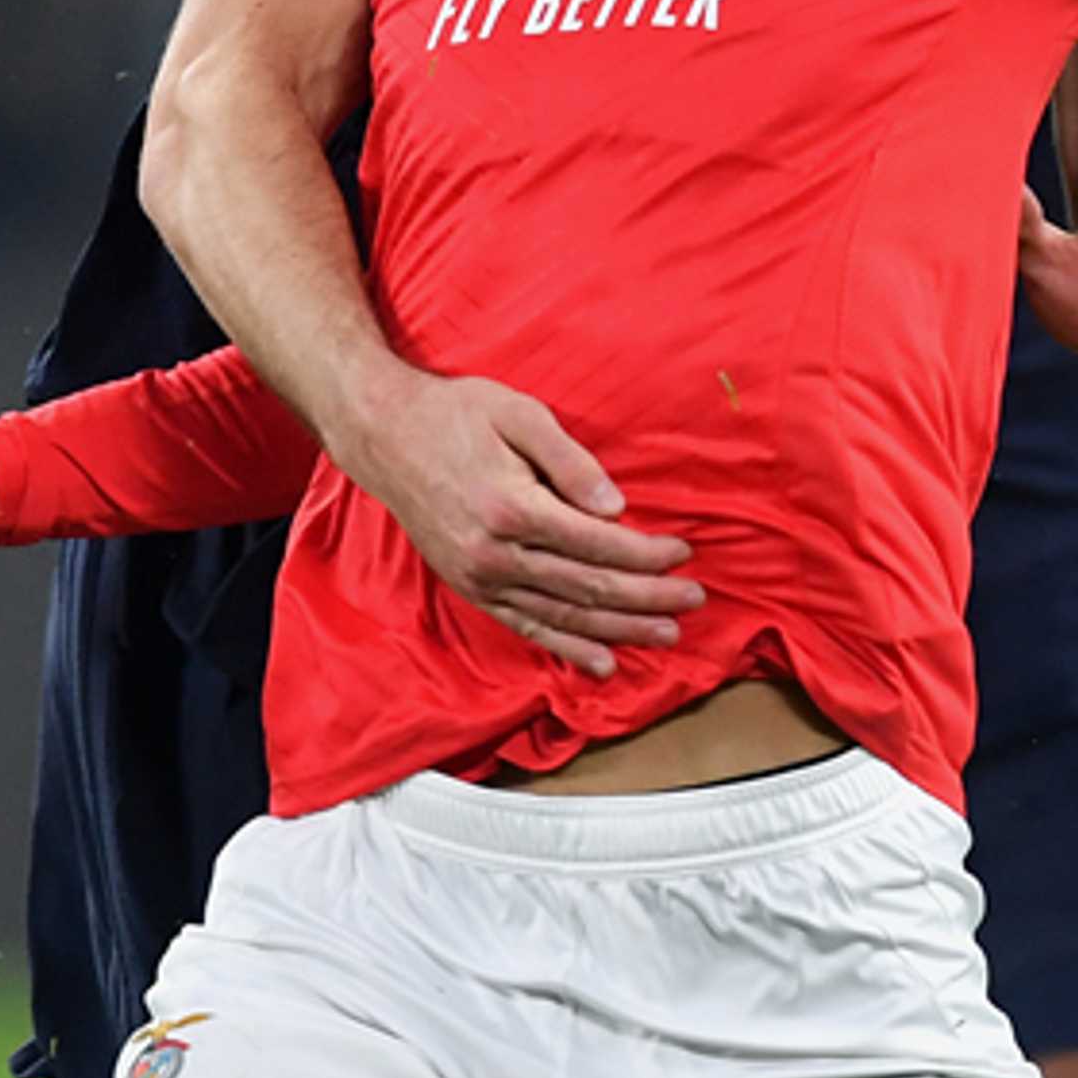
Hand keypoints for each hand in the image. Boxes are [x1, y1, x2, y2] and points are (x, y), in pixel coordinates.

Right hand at [336, 368, 700, 676]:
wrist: (384, 436)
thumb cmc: (456, 415)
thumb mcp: (519, 414)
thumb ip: (571, 462)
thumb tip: (618, 510)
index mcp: (511, 506)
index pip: (598, 545)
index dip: (647, 554)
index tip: (683, 552)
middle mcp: (494, 553)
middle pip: (588, 587)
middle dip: (647, 598)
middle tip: (693, 601)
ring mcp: (479, 578)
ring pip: (563, 616)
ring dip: (620, 630)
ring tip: (666, 636)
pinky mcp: (470, 589)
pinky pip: (526, 627)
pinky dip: (567, 648)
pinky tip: (603, 662)